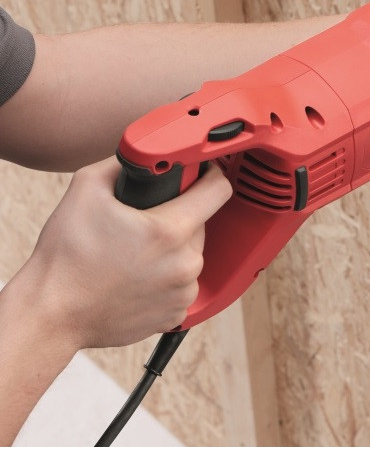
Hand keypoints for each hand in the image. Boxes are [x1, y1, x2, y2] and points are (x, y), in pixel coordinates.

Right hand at [16, 156, 232, 349]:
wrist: (50, 315)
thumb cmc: (65, 258)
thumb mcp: (86, 188)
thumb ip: (123, 162)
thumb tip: (143, 154)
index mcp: (171, 231)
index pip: (218, 190)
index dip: (209, 175)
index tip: (198, 175)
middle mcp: (185, 264)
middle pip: (200, 223)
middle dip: (178, 216)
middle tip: (144, 220)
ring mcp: (183, 292)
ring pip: (190, 254)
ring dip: (173, 248)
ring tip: (135, 252)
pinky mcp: (176, 314)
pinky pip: (181, 284)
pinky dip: (166, 277)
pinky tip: (137, 276)